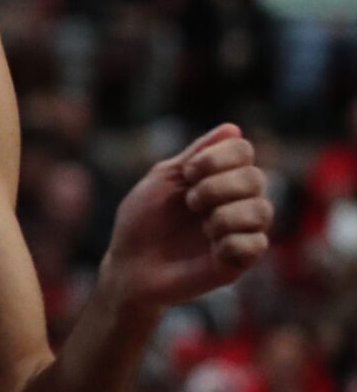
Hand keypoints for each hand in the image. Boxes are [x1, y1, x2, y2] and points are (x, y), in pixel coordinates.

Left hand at [98, 124, 271, 314]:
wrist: (130, 264)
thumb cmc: (143, 219)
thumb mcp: (164, 179)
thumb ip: (197, 154)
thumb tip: (233, 128)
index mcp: (219, 177)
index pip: (243, 150)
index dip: (219, 157)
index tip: (188, 173)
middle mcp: (237, 201)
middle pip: (257, 178)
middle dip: (218, 186)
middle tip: (190, 202)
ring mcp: (242, 230)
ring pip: (262, 210)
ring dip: (223, 216)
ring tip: (202, 227)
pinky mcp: (241, 260)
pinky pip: (256, 244)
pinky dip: (229, 243)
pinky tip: (211, 249)